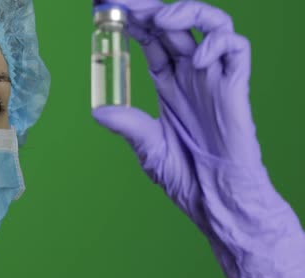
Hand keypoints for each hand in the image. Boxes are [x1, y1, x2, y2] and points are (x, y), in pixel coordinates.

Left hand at [92, 0, 304, 277]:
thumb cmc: (186, 177)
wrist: (216, 200)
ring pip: (209, 25)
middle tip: (127, 2)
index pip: (152, 41)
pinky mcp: (236, 89)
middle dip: (151, 9)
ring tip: (159, 18)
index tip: (110, 11)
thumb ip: (128, 125)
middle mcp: (192, 77)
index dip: (134, 23)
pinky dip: (217, 45)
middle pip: (175, 26)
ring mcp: (215, 80)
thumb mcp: (148, 147)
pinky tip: (195, 60)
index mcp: (170, 86)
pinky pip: (236, 50)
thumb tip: (98, 111)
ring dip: (186, 12)